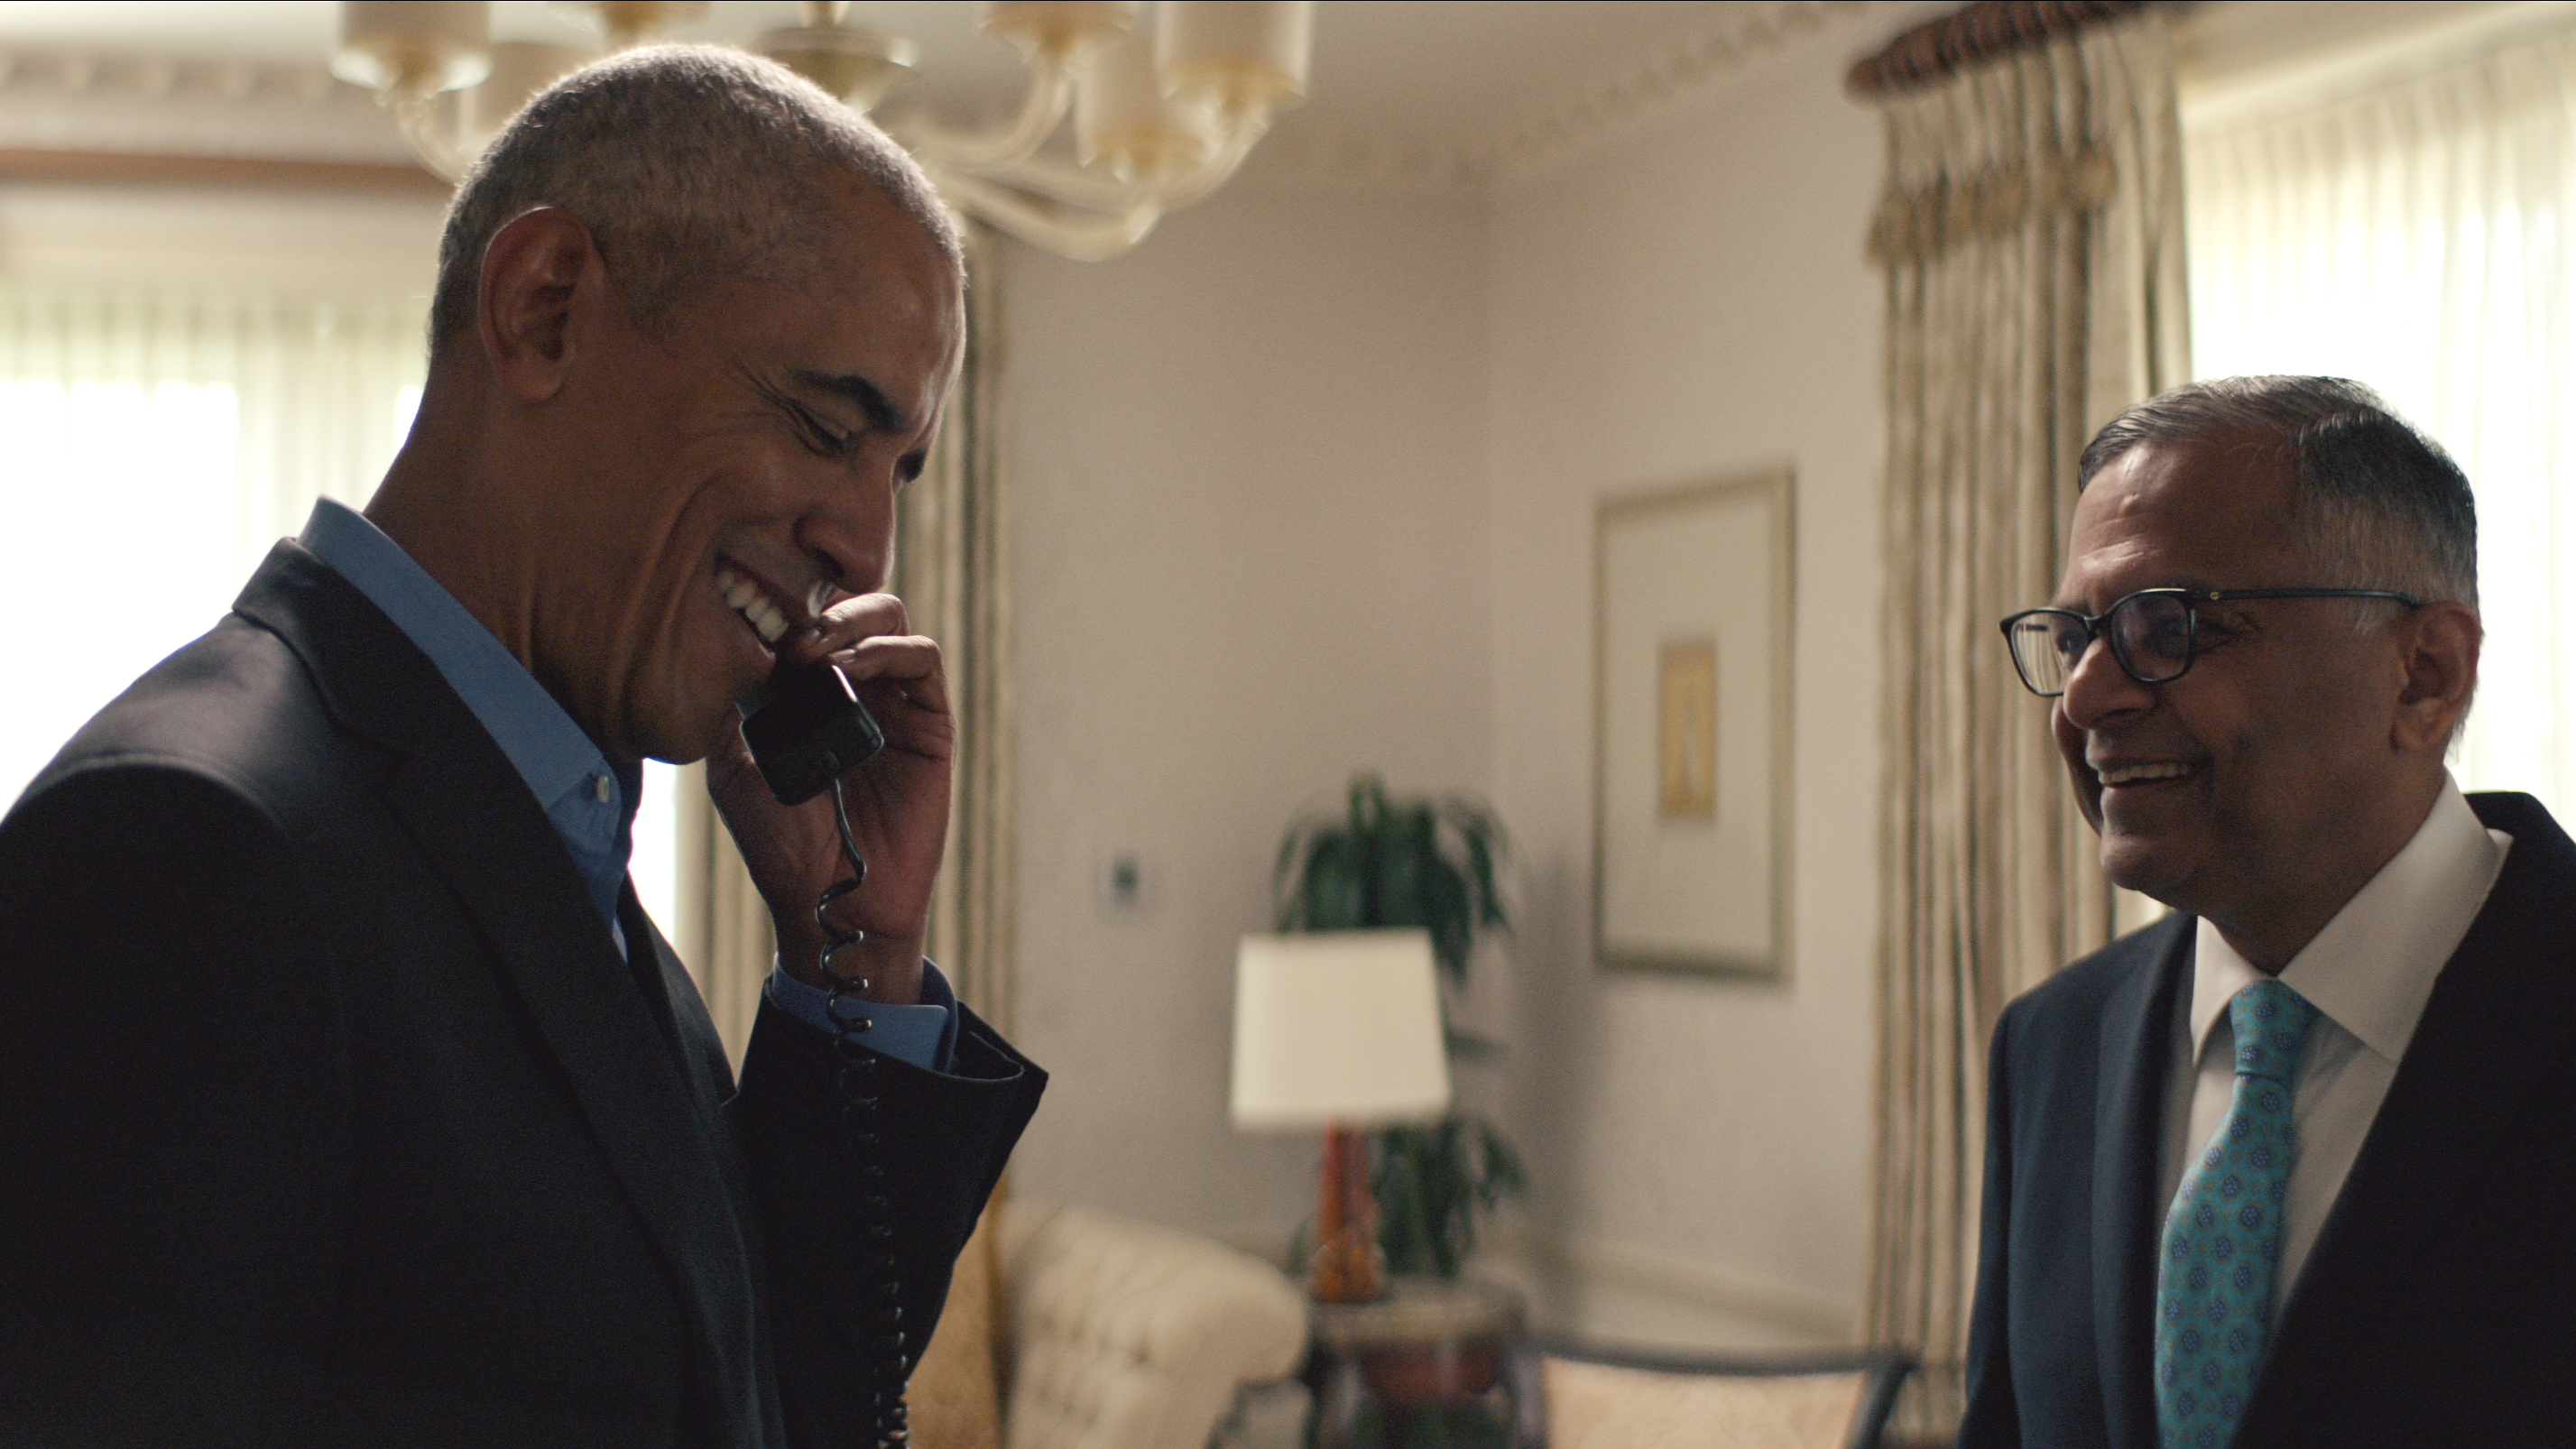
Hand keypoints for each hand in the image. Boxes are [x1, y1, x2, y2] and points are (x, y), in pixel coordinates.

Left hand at [705, 593, 950, 1004]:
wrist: (832, 898)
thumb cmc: (781, 844)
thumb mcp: (734, 768)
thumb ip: (732, 709)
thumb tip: (725, 646)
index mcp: (806, 692)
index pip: (804, 618)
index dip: (783, 606)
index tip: (752, 619)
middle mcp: (853, 687)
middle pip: (851, 605)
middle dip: (821, 606)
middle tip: (790, 634)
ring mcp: (894, 701)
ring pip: (890, 618)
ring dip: (852, 620)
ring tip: (815, 649)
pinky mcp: (930, 722)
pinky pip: (922, 659)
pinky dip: (888, 649)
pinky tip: (850, 668)